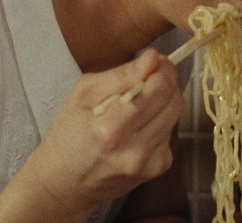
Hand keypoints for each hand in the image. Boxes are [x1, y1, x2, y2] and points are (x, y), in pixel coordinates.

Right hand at [0, 50, 185, 219]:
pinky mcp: (158, 167)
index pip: (159, 88)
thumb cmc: (69, 134)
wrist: (65, 183)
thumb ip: (121, 75)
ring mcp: (149, 162)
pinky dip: (159, 122)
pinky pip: (170, 132)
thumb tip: (153, 57)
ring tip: (139, 104)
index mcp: (111, 129)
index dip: (163, 69)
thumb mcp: (83, 95)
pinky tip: (139, 127)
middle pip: (174, 100)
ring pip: (176, 114)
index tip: (155, 62)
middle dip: (166, 82)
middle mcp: (134, 150)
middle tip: (149, 78)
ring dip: (164, 102)